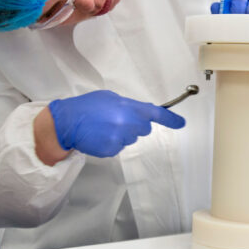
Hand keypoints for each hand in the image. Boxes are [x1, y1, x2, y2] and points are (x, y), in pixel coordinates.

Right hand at [47, 90, 185, 157]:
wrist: (66, 123)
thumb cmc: (87, 107)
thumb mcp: (110, 98)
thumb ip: (128, 105)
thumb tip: (141, 113)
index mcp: (128, 107)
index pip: (155, 114)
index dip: (171, 120)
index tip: (181, 123)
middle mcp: (127, 123)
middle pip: (144, 129)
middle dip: (135, 124)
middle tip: (116, 119)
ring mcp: (120, 138)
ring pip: (131, 138)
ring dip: (122, 133)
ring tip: (104, 127)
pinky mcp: (112, 150)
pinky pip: (120, 147)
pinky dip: (113, 142)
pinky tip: (100, 136)